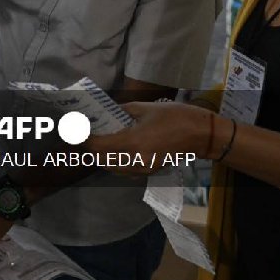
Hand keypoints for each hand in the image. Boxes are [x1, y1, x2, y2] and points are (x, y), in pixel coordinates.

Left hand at [86, 101, 214, 176]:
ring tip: (96, 141)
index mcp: (132, 142)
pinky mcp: (149, 171)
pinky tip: (113, 150)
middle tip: (84, 135)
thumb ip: (122, 111)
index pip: (99, 146)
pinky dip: (114, 162)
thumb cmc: (175, 116)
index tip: (76, 130)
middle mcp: (134, 160)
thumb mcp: (145, 108)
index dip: (85, 140)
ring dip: (101, 156)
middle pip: (102, 159)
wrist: (202, 134)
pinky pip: (124, 170)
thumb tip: (105, 111)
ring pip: (112, 168)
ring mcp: (142, 169)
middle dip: (91, 148)